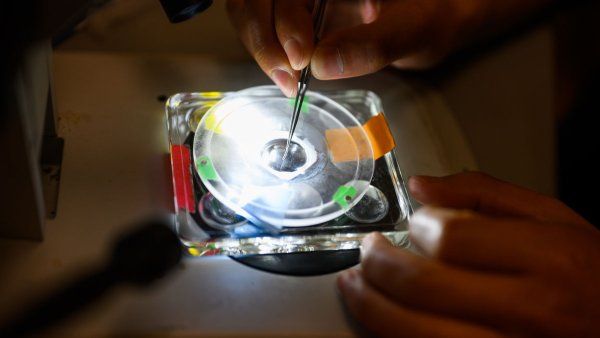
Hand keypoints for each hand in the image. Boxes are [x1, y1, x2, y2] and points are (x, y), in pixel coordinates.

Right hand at [226, 0, 466, 95]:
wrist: (436, 19)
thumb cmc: (432, 15)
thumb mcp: (412, 29)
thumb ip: (372, 45)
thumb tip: (322, 64)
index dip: (284, 18)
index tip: (301, 58)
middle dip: (264, 37)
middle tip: (288, 79)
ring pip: (252, 9)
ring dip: (261, 47)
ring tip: (287, 82)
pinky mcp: (297, 12)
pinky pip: (264, 26)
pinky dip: (269, 52)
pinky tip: (288, 76)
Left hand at [337, 172, 599, 336]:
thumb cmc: (590, 274)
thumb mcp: (555, 219)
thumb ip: (486, 193)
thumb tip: (421, 185)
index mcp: (548, 259)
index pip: (453, 238)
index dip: (418, 228)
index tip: (413, 225)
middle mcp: (531, 311)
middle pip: (424, 286)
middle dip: (378, 264)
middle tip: (367, 251)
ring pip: (417, 334)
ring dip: (372, 306)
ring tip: (355, 285)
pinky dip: (395, 336)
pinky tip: (385, 318)